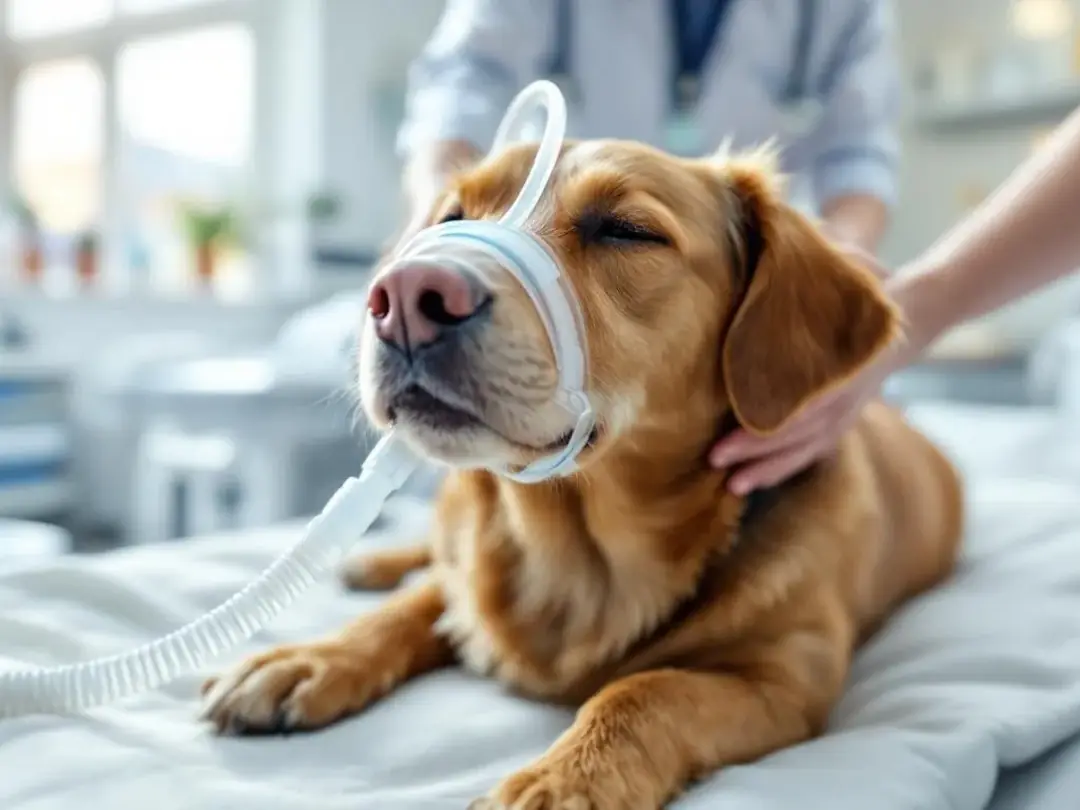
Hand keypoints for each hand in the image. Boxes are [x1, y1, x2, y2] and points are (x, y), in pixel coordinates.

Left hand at [709, 244, 900, 494]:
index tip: (737, 426)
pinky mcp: (841, 421)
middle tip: (715, 458)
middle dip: (758, 446)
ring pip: (805, 448)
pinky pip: (810, 452)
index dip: (774, 414)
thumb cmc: (869, 283)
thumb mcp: (850, 262)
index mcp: (848, 358)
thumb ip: (823, 255)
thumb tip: (789, 232)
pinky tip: (748, 483)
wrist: (916, 314)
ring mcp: (848, 411)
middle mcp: (849, 391)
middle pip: (800, 429)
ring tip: (729, 482)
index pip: (809, 395)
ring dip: (767, 467)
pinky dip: (781, 469)